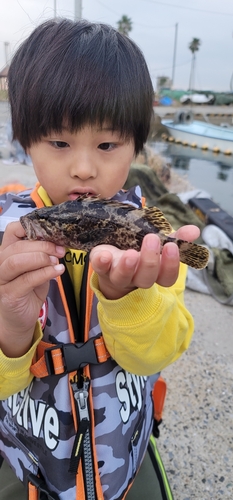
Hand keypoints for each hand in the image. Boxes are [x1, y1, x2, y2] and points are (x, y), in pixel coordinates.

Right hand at [0, 221, 64, 356]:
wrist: (19, 319)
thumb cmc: (28, 290)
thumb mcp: (37, 268)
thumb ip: (43, 254)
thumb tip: (60, 240)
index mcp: (7, 251)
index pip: (13, 230)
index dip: (31, 227)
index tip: (51, 233)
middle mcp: (0, 263)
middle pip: (18, 246)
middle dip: (43, 246)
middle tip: (61, 250)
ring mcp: (1, 279)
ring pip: (17, 261)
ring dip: (41, 258)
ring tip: (57, 261)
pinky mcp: (8, 294)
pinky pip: (26, 279)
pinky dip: (44, 273)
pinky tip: (57, 271)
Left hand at [90, 225, 199, 299]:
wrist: (113, 258)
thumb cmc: (140, 249)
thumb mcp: (159, 242)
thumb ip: (176, 237)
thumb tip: (194, 230)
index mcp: (154, 273)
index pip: (167, 277)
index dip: (170, 265)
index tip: (172, 246)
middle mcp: (136, 277)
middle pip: (146, 279)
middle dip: (150, 261)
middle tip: (152, 239)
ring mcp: (117, 274)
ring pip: (123, 277)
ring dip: (128, 266)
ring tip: (131, 253)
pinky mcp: (101, 266)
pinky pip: (99, 268)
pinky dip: (102, 262)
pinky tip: (105, 255)